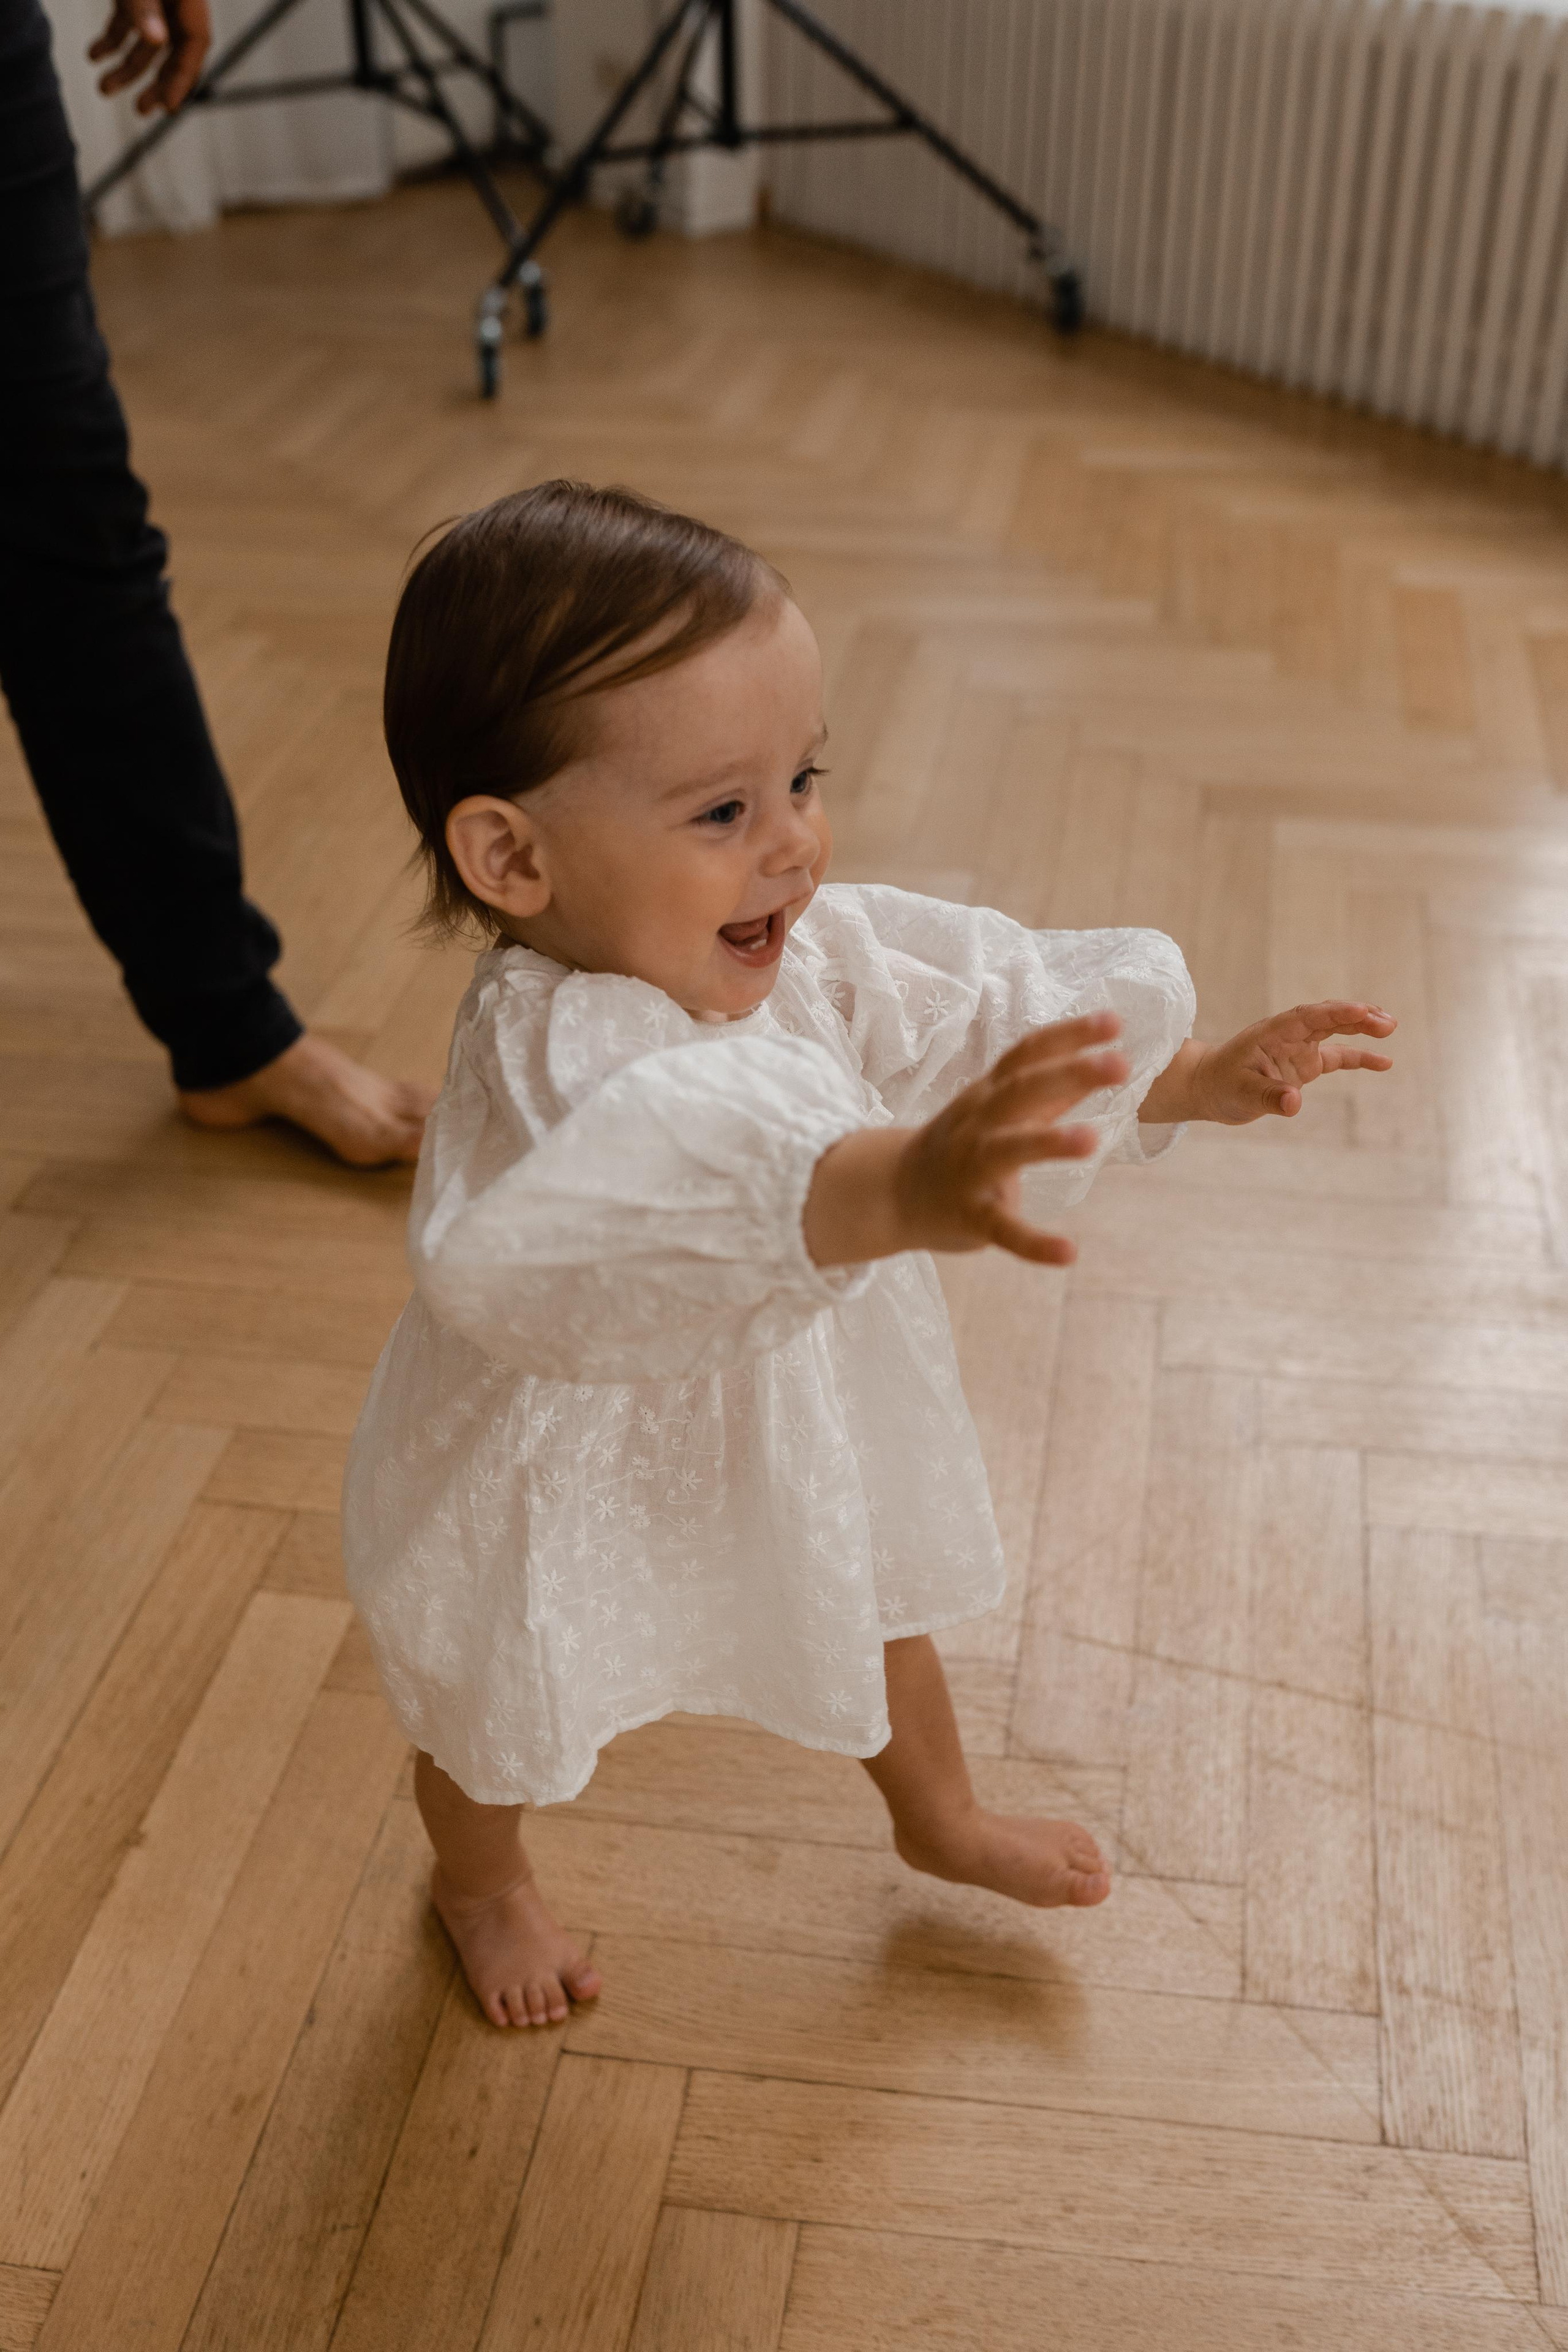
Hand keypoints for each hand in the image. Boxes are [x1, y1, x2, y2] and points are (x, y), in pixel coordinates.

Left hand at [89, 0, 209, 114]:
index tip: (168, 107)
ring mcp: (153, 0)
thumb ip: (146, 9)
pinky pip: (124, 25)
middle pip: (175, 52)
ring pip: (146, 43)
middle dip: (157, 83)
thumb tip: (156, 40)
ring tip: (104, 89)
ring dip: (126, 68)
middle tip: (140, 111)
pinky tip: (94, 56)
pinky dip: (111, 42)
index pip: (196, 43)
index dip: (183, 77)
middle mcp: (175, 2)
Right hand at [804, 1012, 1129, 1268]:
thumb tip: (1100, 1060)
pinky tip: (1070, 1253)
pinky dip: (1034, 1243)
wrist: (893, 1194)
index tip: (1115, 1021)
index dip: (1069, 1035)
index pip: (1028, 1055)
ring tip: (1093, 1139)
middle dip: (1069, 1073)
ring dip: (1049, 1142)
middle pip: (1020, 1090)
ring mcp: (970, 1169)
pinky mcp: (969, 1216)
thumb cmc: (958, 1146)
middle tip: (1120, 1063)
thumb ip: (1049, 1093)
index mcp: (989, 1095)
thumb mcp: (997, 1111)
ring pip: (1007, 1150)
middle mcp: (978, 1124)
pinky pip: (1002, 1228)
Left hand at [1145, 1000, 1396, 1124]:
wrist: (1209, 1089)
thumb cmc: (1221, 1086)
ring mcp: (1299, 1048)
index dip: (1335, 1013)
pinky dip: (1360, 1057)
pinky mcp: (1305, 1064)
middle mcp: (1289, 1035)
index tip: (1361, 1012)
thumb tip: (1295, 1104)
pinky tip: (1385, 1063)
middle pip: (1328, 1018)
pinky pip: (1338, 1057)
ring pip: (1336, 1031)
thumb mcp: (1241, 1094)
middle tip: (1386, 1022)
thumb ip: (1269, 1097)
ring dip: (1362, 1027)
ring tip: (1390, 1027)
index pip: (1308, 1017)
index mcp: (1273, 1033)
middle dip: (1356, 1016)